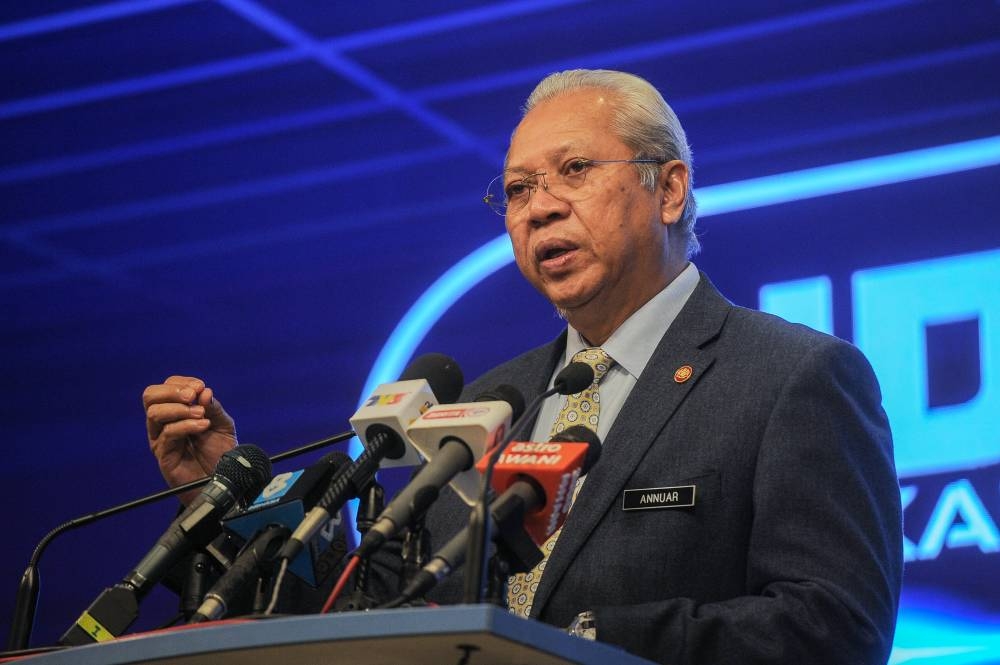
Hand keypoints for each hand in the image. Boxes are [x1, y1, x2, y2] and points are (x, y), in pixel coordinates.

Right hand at [143, 376, 236, 502]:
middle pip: (150, 396)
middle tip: (192, 396)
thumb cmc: (220, 453)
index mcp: (177, 412)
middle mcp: (164, 423)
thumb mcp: (222, 424)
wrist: (222, 479)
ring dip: (179, 409)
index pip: (167, 387)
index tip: (199, 386)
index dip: (181, 383)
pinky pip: (167, 433)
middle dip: (171, 391)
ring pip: (154, 413)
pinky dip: (187, 425)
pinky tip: (203, 426)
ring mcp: (161, 439)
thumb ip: (213, 407)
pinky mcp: (164, 455)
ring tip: (201, 414)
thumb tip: (204, 391)